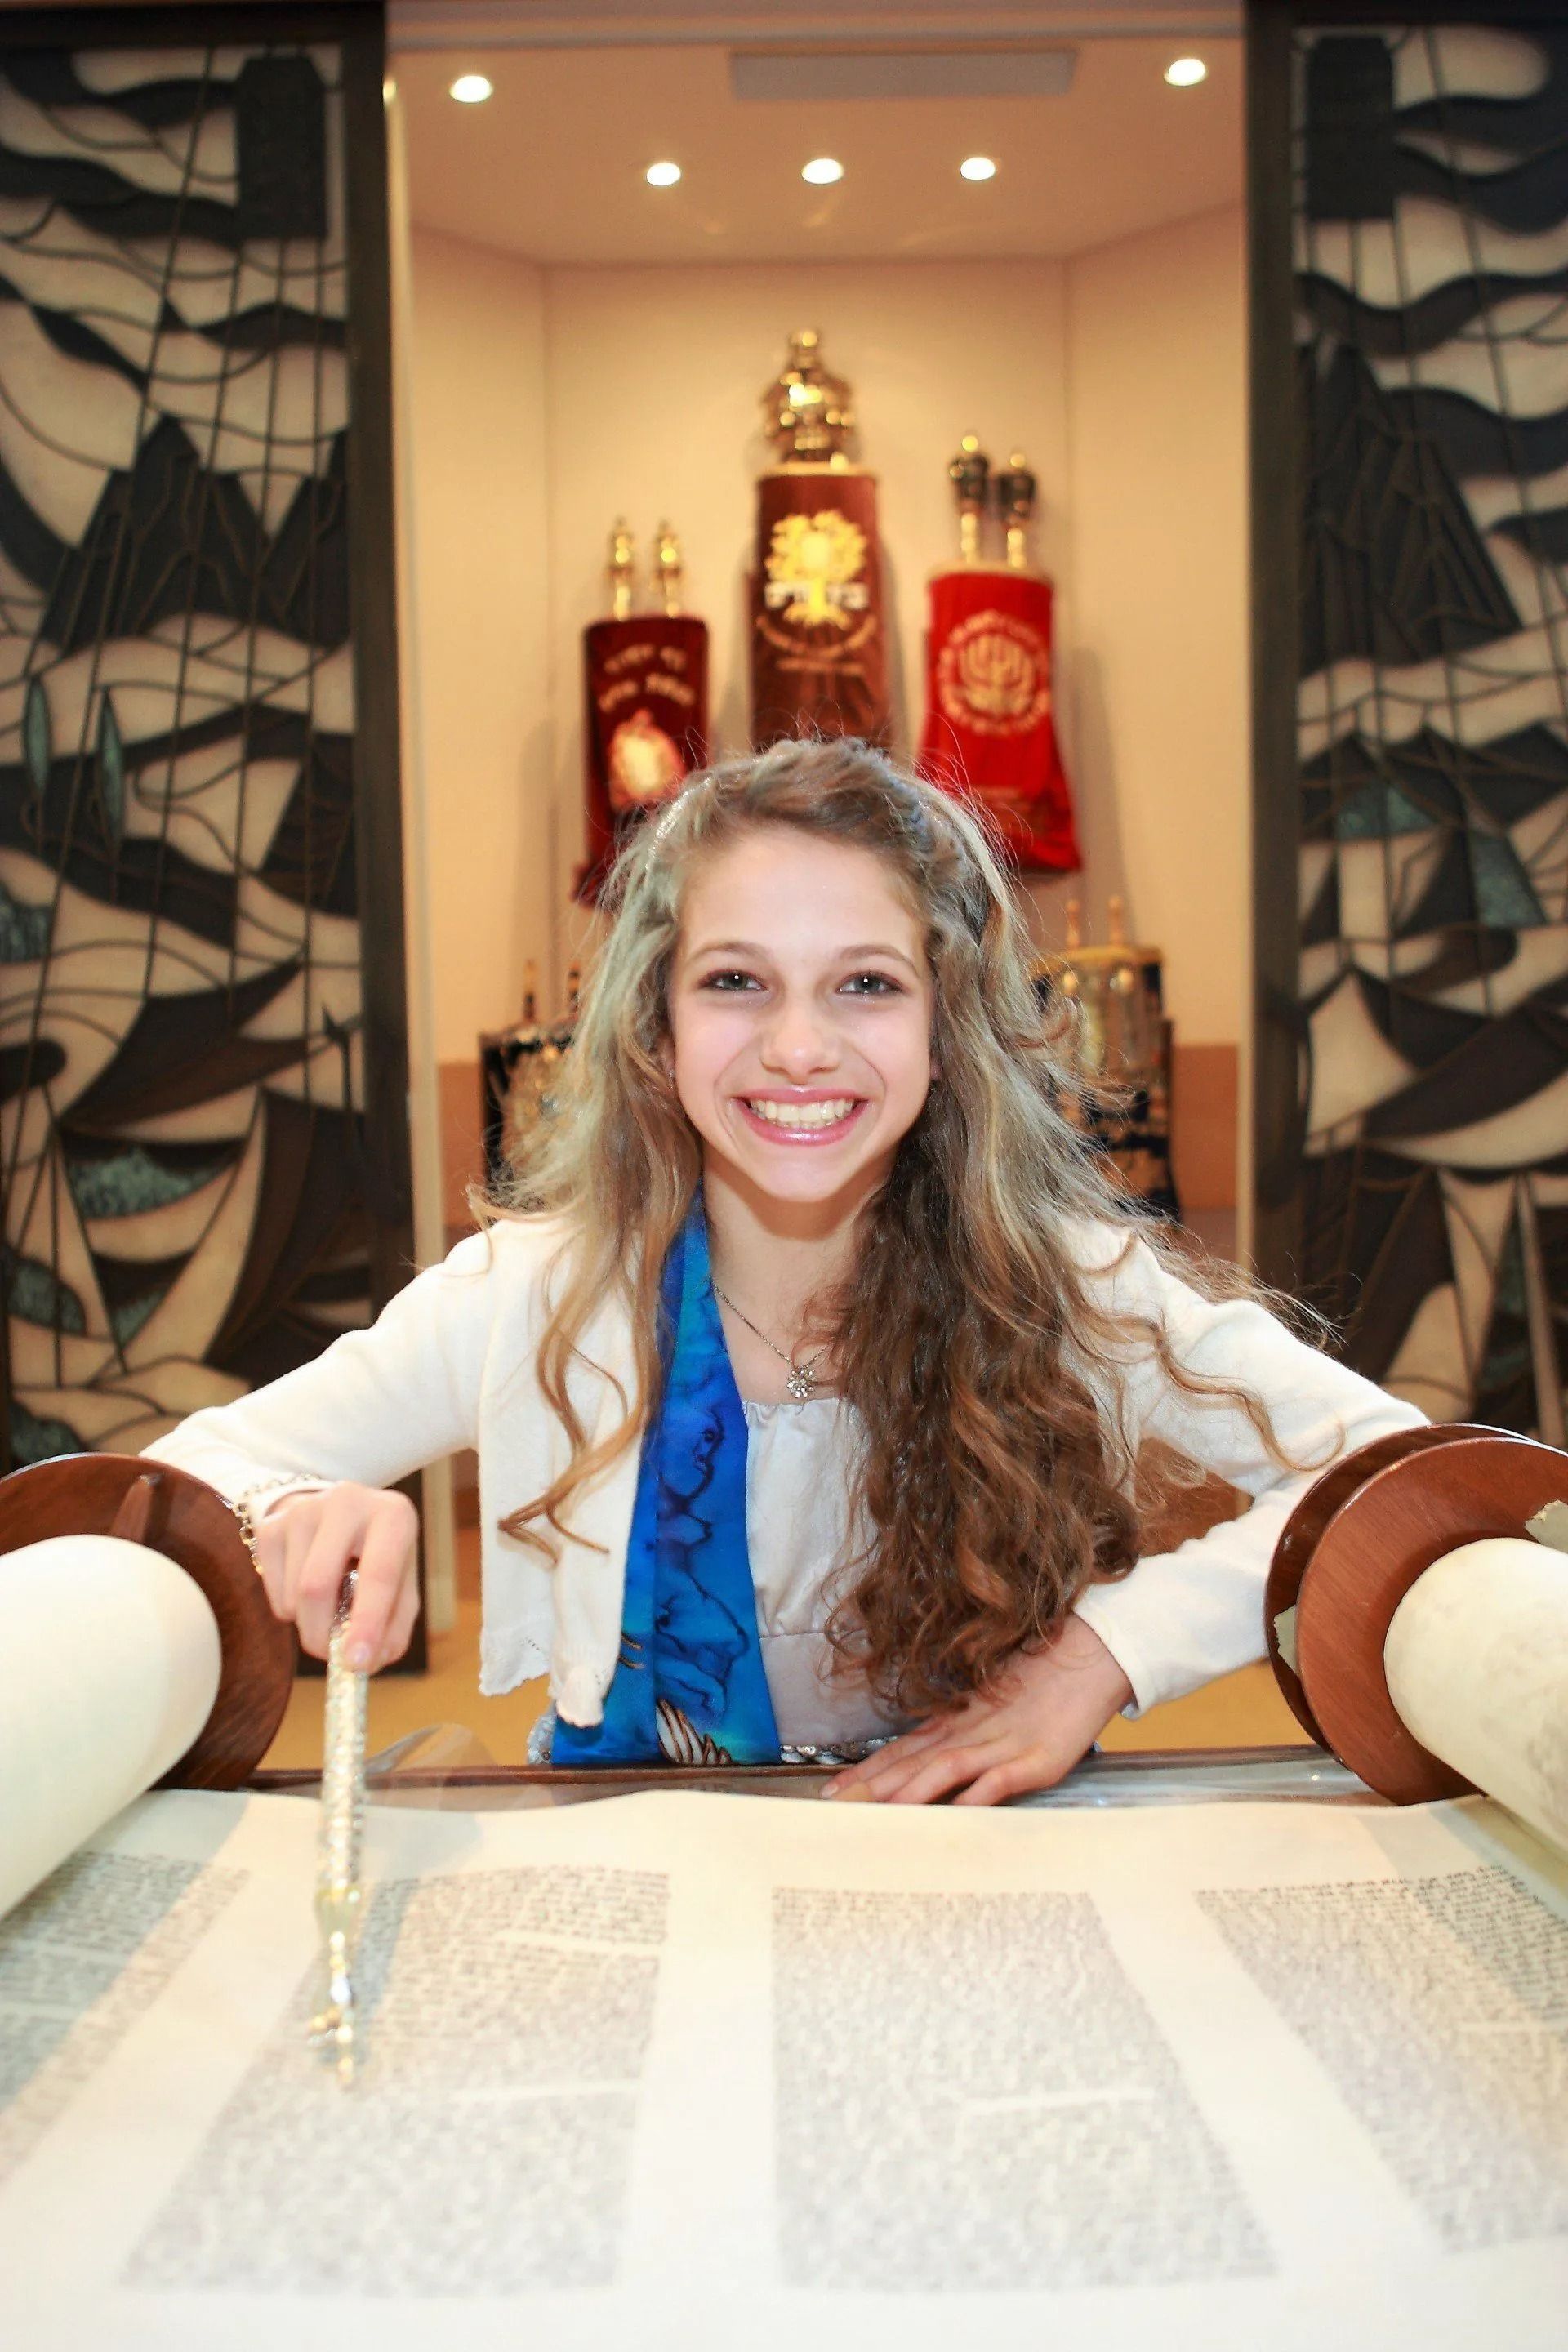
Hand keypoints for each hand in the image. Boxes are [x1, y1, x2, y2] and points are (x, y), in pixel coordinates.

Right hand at [252, 1482, 419, 1670]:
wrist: (339, 1512)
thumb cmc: (378, 1553)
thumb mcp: (402, 1581)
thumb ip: (394, 1625)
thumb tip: (367, 1662)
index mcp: (392, 1515)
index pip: (378, 1573)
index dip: (367, 1623)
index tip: (357, 1663)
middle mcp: (346, 1501)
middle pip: (316, 1585)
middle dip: (321, 1635)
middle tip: (332, 1657)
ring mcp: (303, 1509)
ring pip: (292, 1593)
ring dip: (307, 1622)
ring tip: (328, 1607)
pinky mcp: (271, 1524)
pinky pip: (273, 1591)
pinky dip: (290, 1609)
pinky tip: (306, 1588)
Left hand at [823, 1615, 1133, 1807]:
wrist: (1093, 1653)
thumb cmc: (1046, 1676)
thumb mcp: (995, 1703)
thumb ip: (964, 1728)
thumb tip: (930, 1754)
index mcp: (962, 1719)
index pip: (905, 1749)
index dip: (869, 1770)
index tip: (833, 1789)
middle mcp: (974, 1731)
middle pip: (913, 1761)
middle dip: (873, 1787)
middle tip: (835, 1807)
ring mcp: (1004, 1743)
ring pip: (946, 1768)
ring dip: (910, 1791)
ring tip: (878, 1812)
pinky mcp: (1037, 1757)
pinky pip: (1001, 1778)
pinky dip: (976, 1794)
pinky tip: (956, 1811)